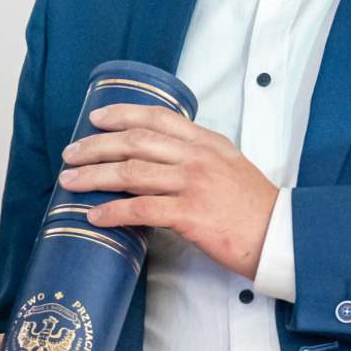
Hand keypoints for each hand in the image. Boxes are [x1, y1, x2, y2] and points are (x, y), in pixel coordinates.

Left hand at [59, 103, 276, 279]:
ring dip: (95, 176)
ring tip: (70, 181)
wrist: (280, 235)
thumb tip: (159, 158)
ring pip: (132, 172)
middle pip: (136, 142)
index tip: (97, 117)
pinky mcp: (191, 214)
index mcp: (206, 142)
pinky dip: (114, 211)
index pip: (158, 118)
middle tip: (71, 153)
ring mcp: (194, 184)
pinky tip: (95, 216)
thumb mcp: (229, 165)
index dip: (123, 114)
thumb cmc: (254, 207)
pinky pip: (142, 209)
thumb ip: (197, 155)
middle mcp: (197, 157)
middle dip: (97, 145)